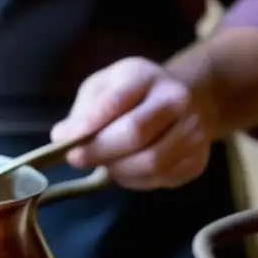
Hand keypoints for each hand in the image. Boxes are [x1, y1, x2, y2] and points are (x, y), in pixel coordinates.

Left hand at [50, 57, 215, 189]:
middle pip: (134, 135)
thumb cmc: (136, 92)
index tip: (61, 140)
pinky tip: (127, 166)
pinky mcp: (196, 162)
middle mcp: (178, 102)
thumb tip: (63, 137)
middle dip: (98, 151)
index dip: (85, 126)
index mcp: (148, 77)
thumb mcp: (105, 85)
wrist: (191, 99)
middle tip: (75, 158)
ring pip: (149, 164)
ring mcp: (193, 133)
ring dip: (117, 169)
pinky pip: (157, 180)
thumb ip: (84, 110)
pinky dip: (134, 179)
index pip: (115, 103)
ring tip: (104, 162)